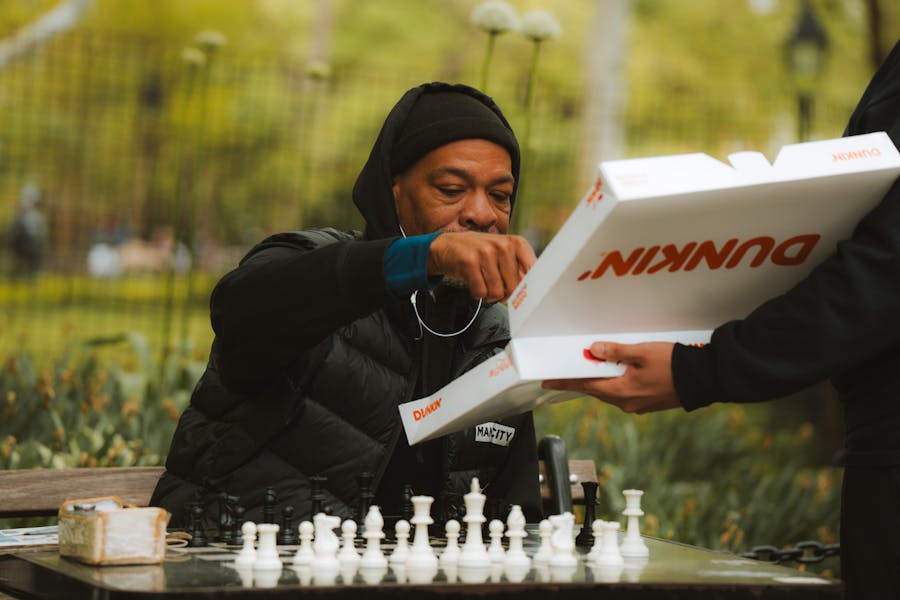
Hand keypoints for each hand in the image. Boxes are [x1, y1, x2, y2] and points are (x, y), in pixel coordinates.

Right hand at [427, 232, 535, 301]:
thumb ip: (519, 269)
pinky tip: (473, 283)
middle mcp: (503, 245)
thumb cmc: (478, 253)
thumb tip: (533, 291)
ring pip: (497, 292)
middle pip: (514, 288)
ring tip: (483, 283)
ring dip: (489, 295)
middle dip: (504, 294)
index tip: (525, 295)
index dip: (529, 288)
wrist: (446, 246)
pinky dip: (477, 293)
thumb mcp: (502, 254)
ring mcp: (485, 253)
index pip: (533, 271)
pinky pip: (480, 292)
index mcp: (516, 243)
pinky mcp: (469, 262)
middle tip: (495, 287)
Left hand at [542, 342, 680, 413]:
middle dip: (581, 380)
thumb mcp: (642, 352)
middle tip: (566, 372)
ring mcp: (637, 406)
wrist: (702, 379)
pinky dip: (614, 384)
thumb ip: (616, 352)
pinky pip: (623, 394)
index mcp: (621, 391)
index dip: (565, 381)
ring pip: (610, 392)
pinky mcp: (647, 404)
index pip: (585, 385)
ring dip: (599, 381)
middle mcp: (626, 403)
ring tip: (589, 370)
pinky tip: (616, 375)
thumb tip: (593, 350)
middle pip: (596, 389)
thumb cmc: (674, 364)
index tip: (547, 381)